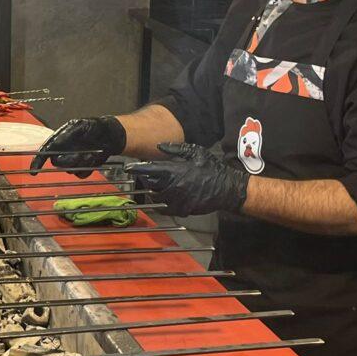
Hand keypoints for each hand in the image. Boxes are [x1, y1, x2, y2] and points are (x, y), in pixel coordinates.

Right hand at [29, 116, 126, 177]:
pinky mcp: (83, 167)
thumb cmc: (96, 127)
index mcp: (61, 139)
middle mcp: (65, 150)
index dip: (38, 161)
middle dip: (69, 160)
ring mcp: (73, 160)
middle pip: (58, 163)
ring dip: (81, 163)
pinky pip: (80, 174)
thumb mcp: (81, 125)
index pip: (45, 150)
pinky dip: (88, 168)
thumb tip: (55, 142)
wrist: (112, 135)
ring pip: (69, 169)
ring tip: (92, 153)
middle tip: (82, 154)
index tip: (34, 170)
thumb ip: (67, 134)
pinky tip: (94, 159)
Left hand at [128, 142, 248, 216]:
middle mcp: (174, 186)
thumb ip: (176, 149)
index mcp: (176, 171)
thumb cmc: (212, 168)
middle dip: (148, 182)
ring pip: (158, 199)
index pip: (150, 170)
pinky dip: (165, 204)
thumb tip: (159, 146)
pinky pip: (168, 209)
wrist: (228, 188)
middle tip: (149, 178)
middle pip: (151, 186)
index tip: (128, 168)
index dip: (137, 168)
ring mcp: (179, 200)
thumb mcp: (196, 152)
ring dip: (156, 194)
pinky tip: (169, 198)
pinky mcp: (184, 210)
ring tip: (160, 188)